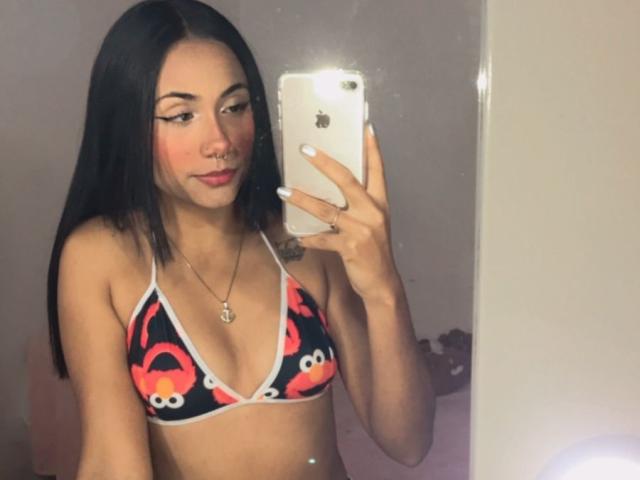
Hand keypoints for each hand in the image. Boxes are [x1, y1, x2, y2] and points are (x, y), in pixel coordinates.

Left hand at [276, 124, 398, 301]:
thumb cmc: (374, 250)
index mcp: (380, 203)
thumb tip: (333, 191)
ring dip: (302, 199)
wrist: (382, 283)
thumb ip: (359, 206)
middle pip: (346, 180)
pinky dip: (309, 238)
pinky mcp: (350, 246)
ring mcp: (361, 229)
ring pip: (327, 209)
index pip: (378, 170)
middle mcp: (372, 211)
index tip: (367, 128)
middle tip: (305, 150)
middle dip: (324, 163)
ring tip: (283, 191)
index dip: (373, 149)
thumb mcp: (373, 223)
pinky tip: (298, 236)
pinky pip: (323, 238)